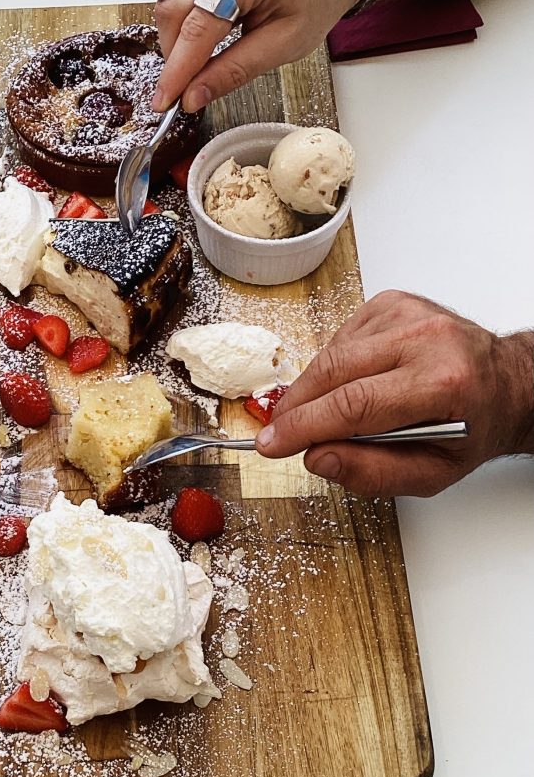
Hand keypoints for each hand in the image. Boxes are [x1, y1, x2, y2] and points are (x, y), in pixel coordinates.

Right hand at [152, 0, 366, 112]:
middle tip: (184, 87)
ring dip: (179, 37)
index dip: (177, 71)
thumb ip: (233, 71)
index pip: (198, 28)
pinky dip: (184, 19)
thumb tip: (194, 95)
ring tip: (202, 55)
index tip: (165, 100)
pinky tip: (205, 28)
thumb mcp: (281, 45)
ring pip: (169, 3)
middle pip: (173, 12)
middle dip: (175, 56)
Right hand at [255, 291, 533, 496]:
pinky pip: (341, 339)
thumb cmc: (473, 427)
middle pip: (333, 373)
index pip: (351, 405)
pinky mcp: (392, 303)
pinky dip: (333, 367)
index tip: (271, 444)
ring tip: (326, 413)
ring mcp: (407, 314)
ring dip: (315, 389)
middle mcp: (426, 339)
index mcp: (442, 383)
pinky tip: (351, 383)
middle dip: (296, 409)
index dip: (302, 427)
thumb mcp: (433, 473)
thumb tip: (317, 457)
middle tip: (279, 434)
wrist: (504, 384)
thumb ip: (372, 472)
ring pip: (332, 355)